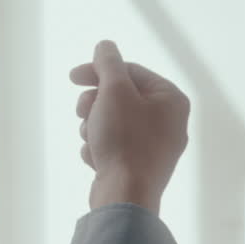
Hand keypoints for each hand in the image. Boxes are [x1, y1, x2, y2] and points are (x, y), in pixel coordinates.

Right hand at [70, 41, 189, 213]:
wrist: (125, 197)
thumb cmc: (124, 140)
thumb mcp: (114, 92)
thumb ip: (108, 63)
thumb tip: (105, 46)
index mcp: (172, 99)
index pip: (130, 71)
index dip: (99, 71)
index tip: (73, 77)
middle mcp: (169, 122)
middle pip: (121, 97)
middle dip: (95, 104)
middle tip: (82, 112)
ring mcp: (155, 147)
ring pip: (113, 122)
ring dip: (94, 127)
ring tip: (92, 140)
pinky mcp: (139, 166)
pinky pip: (114, 146)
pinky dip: (100, 148)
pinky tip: (97, 159)